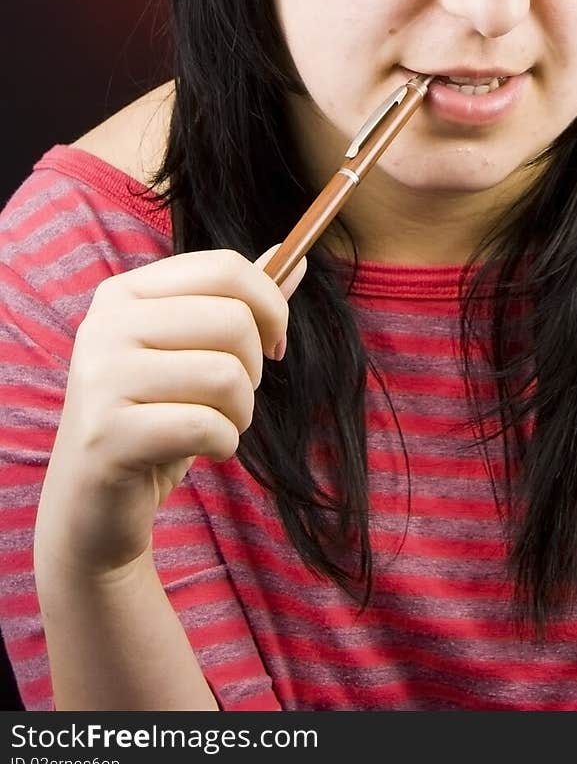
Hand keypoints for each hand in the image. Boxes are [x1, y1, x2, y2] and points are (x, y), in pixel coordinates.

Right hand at [33, 244, 305, 580]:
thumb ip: (240, 305)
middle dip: (253, 369)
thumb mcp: (194, 353)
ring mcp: (100, 378)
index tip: (273, 344)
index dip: (270, 305)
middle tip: (230, 398)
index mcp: (125, 292)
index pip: (224, 267)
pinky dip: (224, 444)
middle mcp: (105, 325)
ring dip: (240, 413)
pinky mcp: (107, 434)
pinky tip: (202, 452)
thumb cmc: (153, 419)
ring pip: (225, 375)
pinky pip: (207, 425)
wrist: (91, 504)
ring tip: (215, 426)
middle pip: (233, 320)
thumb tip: (297, 259)